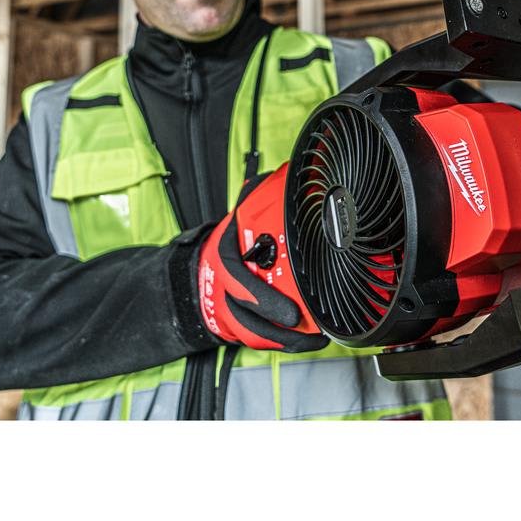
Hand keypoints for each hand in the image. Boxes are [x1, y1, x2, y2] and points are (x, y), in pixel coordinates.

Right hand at [197, 169, 327, 352]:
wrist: (205, 266)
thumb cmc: (233, 238)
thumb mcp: (244, 211)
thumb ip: (262, 194)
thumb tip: (288, 176)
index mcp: (226, 254)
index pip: (239, 279)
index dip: (264, 298)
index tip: (292, 312)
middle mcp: (224, 285)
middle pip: (246, 315)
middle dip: (278, 327)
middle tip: (308, 327)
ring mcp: (230, 307)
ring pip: (253, 332)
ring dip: (284, 341)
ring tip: (315, 340)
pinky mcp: (239, 323)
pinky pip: (257, 339)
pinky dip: (281, 344)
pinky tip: (305, 342)